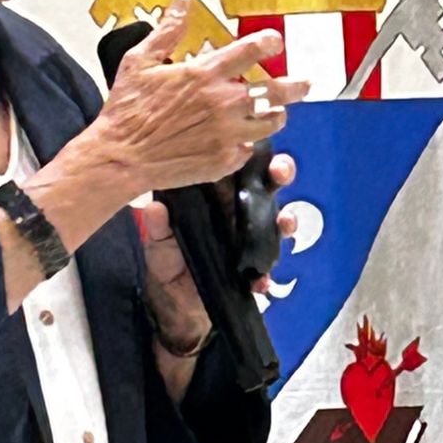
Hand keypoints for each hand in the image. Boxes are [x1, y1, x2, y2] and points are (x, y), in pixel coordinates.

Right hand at [95, 0, 308, 198]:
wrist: (121, 157)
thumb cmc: (126, 112)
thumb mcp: (140, 62)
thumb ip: (167, 31)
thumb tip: (181, 3)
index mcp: (205, 74)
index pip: (252, 49)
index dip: (270, 42)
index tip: (275, 42)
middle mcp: (222, 102)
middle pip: (276, 90)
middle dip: (296, 86)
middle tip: (304, 84)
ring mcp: (226, 133)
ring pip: (270, 122)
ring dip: (274, 115)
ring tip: (274, 114)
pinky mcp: (223, 160)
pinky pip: (248, 149)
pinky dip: (246, 144)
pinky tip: (238, 140)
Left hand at [141, 152, 299, 352]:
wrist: (172, 298)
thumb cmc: (168, 257)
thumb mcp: (158, 240)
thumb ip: (159, 225)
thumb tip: (155, 208)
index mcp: (219, 197)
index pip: (240, 166)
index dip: (253, 151)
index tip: (257, 143)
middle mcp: (239, 213)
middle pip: (268, 185)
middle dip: (281, 172)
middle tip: (280, 172)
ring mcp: (250, 239)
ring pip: (279, 222)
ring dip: (287, 220)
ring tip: (285, 223)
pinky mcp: (252, 269)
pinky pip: (266, 270)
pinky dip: (265, 276)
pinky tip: (260, 281)